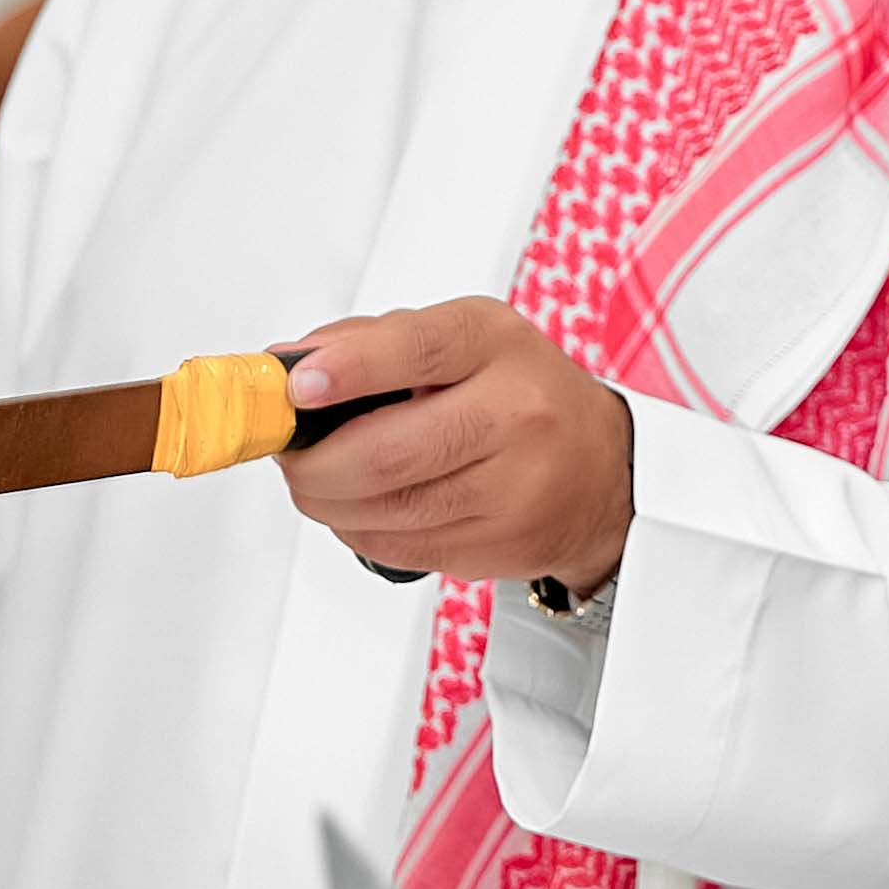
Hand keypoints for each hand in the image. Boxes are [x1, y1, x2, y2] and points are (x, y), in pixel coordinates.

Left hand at [272, 301, 633, 595]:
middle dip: (312, 462)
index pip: (418, 348)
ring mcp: (516, 486)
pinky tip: (368, 508)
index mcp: (498, 344)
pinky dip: (359, 530)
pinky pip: (397, 547)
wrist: (604, 469)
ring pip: (381, 510)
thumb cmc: (519, 396)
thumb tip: (284, 366)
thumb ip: (371, 342)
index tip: (296, 387)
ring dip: (326, 501)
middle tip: (292, 454)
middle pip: (383, 452)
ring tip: (324, 480)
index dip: (348, 370)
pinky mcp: (503, 543)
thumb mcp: (463, 341)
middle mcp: (518, 412)